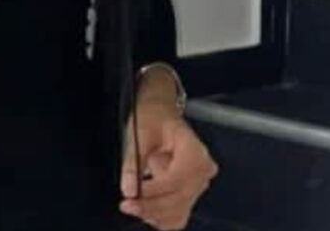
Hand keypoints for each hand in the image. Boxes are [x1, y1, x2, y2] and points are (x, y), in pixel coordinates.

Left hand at [118, 99, 218, 228]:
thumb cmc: (154, 117)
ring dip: (155, 214)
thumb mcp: (140, 132)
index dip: (154, 191)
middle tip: (127, 204)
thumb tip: (129, 188)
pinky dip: (161, 216)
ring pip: (179, 211)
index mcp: (195, 151)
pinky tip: (145, 208)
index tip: (132, 195)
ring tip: (133, 206)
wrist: (160, 113)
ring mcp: (198, 184)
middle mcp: (202, 170)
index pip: (176, 179)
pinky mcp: (189, 193)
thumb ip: (134, 161)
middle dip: (151, 206)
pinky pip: (178, 214)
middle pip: (179, 199)